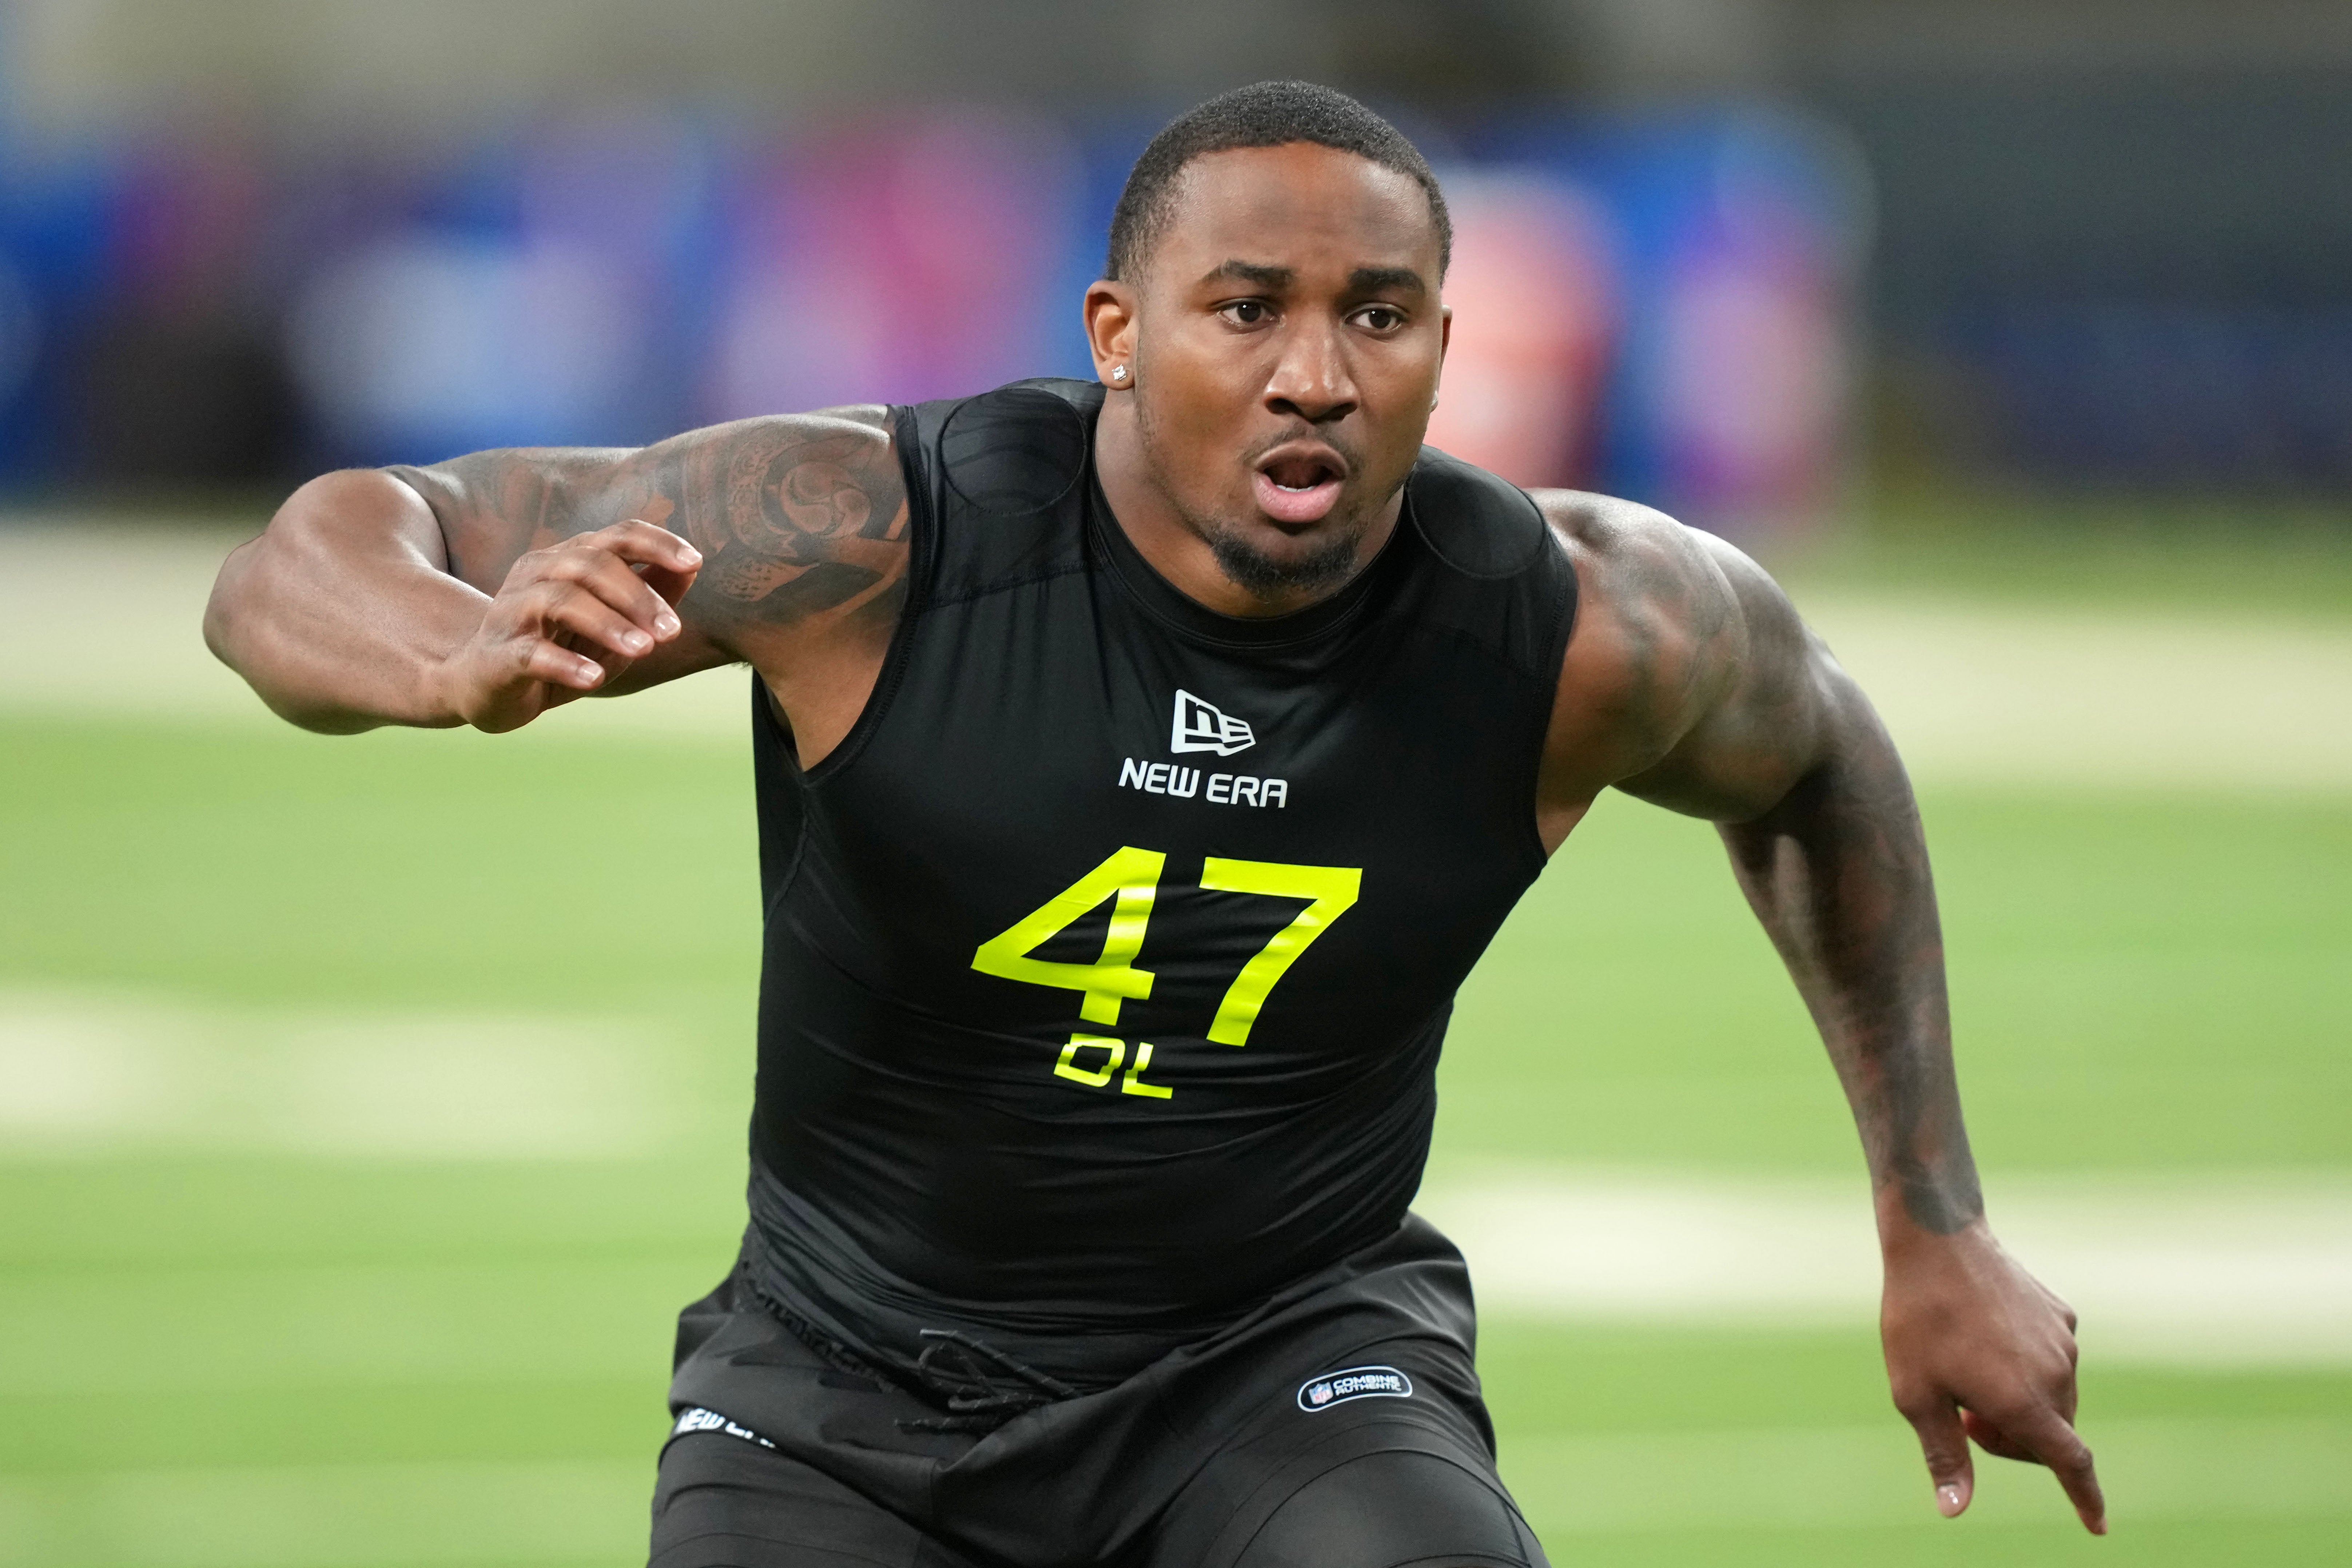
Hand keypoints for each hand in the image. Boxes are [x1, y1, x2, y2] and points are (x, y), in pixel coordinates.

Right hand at [432, 521, 700, 731]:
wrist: (485, 685)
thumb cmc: (560, 648)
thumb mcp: (614, 622)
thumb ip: (651, 594)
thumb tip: (692, 566)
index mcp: (568, 559)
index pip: (616, 537)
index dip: (657, 544)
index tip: (694, 561)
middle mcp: (538, 574)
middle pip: (592, 565)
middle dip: (638, 596)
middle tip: (671, 631)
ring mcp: (513, 612)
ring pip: (563, 601)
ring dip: (608, 624)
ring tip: (643, 649)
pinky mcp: (499, 655)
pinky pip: (532, 652)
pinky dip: (565, 662)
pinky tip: (593, 678)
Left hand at [1880, 1219, 2104, 1533]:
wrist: (1938, 1241)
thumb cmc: (1917, 1320)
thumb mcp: (1915, 1394)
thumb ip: (1943, 1453)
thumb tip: (1955, 1509)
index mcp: (2024, 1401)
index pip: (2070, 1463)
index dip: (2086, 1499)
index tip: (2098, 1526)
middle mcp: (2056, 1374)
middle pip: (2050, 1435)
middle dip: (2011, 1440)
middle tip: (1964, 1417)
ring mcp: (2064, 1341)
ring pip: (2053, 1398)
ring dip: (2020, 1403)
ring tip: (1969, 1374)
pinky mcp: (2061, 1314)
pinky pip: (2051, 1359)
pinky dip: (2026, 1367)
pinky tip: (1987, 1341)